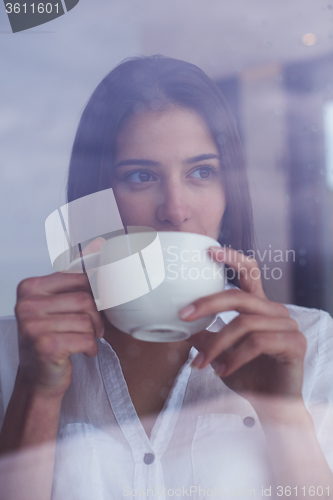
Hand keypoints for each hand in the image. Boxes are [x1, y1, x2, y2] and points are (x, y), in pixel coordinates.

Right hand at [15, 239, 104, 397]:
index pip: (79, 278)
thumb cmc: (51, 337)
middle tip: (93, 328)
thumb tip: (98, 244)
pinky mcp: (45, 345)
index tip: (95, 306)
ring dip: (92, 334)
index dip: (95, 294)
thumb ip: (76, 276)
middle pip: (85, 300)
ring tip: (84, 340)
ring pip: (87, 320)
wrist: (39, 378)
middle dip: (95, 317)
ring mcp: (33, 325)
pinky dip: (90, 347)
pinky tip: (82, 351)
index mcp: (30, 287)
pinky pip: (85, 338)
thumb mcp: (59, 303)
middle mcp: (27, 304)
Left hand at [179, 247, 305, 399]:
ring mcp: (288, 326)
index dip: (233, 258)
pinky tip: (222, 371)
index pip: (250, 273)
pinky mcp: (294, 344)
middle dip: (208, 304)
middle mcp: (275, 312)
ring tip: (201, 364)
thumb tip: (179, 326)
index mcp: (259, 308)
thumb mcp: (220, 354)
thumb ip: (204, 337)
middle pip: (239, 297)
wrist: (272, 407)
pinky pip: (258, 343)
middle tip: (184, 315)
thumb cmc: (248, 376)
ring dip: (217, 345)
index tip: (209, 251)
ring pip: (244, 324)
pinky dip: (235, 357)